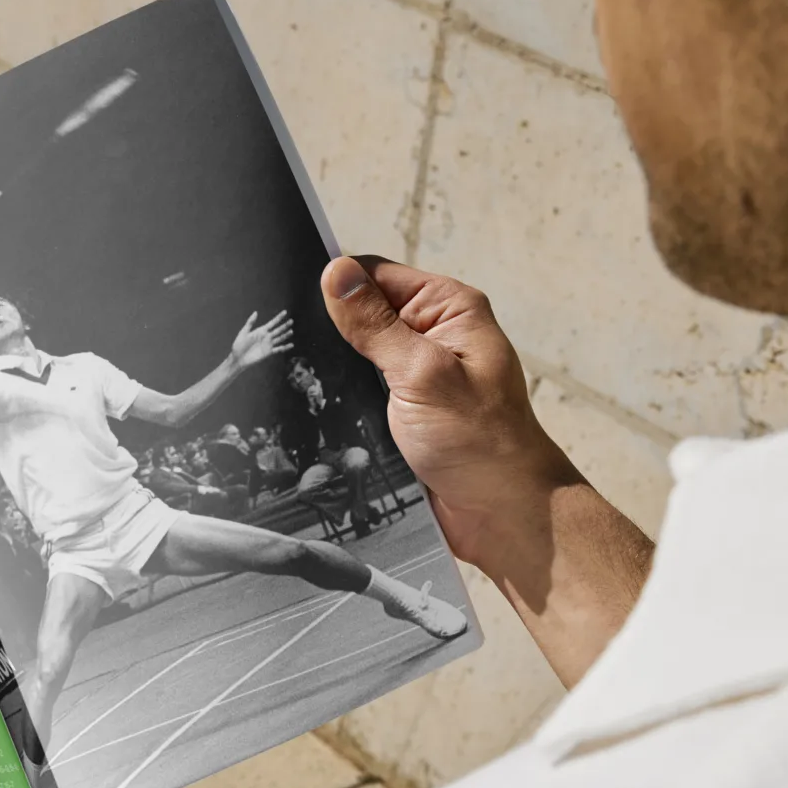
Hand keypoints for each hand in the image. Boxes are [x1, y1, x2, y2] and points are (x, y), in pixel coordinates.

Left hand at [227, 309, 293, 369]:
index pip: (272, 322)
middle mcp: (266, 336)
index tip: (285, 312)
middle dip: (285, 325)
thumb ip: (250, 323)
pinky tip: (291, 345)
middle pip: (278, 330)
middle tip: (291, 321)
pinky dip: (285, 347)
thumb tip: (256, 312)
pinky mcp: (269, 352)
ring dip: (286, 335)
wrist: (238, 358)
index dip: (279, 317)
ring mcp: (268, 344)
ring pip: (280, 338)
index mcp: (261, 330)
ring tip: (291, 331)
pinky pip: (279, 349)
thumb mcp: (243, 332)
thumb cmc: (239, 345)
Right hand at [320, 257, 576, 561]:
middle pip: (363, 314)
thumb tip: (336, 272)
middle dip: (329, 331)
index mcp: (448, 308)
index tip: (291, 300)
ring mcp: (417, 376)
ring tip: (293, 380)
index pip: (376, 275)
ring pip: (356, 358)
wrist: (502, 514)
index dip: (337, 284)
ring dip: (332, 372)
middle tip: (285, 348)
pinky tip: (311, 410)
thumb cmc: (479, 442)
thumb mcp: (423, 374)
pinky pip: (361, 394)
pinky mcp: (404, 412)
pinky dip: (340, 401)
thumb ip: (376, 325)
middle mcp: (433, 335)